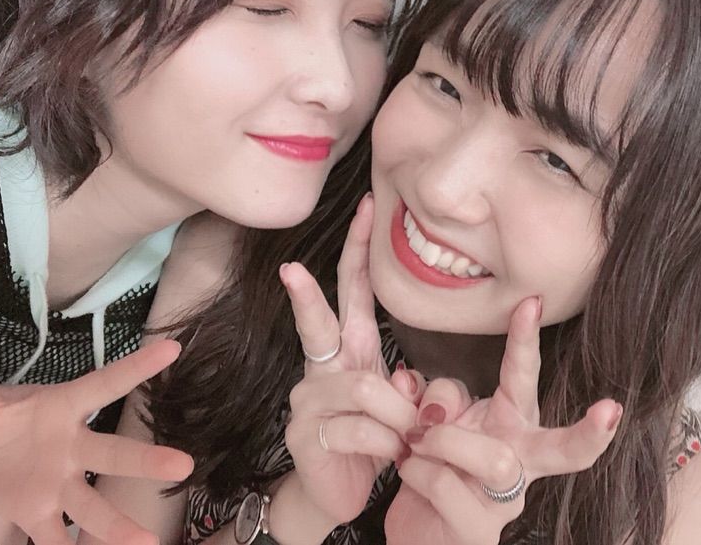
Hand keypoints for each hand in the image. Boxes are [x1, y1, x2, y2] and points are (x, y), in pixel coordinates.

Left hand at [0, 339, 193, 544]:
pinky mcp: (42, 515)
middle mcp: (74, 448)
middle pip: (114, 454)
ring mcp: (63, 485)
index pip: (104, 384)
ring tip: (146, 544)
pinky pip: (57, 540)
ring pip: (93, 507)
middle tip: (183, 466)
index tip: (171, 348)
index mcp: (64, 408)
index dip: (137, 368)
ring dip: (117, 526)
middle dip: (146, 461)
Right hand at [281, 192, 422, 524]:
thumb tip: (406, 378)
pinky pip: (359, 429)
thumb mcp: (399, 405)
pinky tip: (391, 456)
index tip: (365, 206)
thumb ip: (405, 383)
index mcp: (351, 349)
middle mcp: (323, 367)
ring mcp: (308, 400)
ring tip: (410, 438)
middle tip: (290, 265)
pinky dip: (386, 443)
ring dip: (399, 415)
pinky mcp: (305, 435)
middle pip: (319, 320)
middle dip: (308, 291)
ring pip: (365, 388)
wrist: (341, 494)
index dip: (359, 249)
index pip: (354, 289)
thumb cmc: (374, 439)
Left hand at [385, 297, 622, 544]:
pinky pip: (450, 486)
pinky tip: (407, 470)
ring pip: (495, 459)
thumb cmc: (430, 466)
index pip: (522, 377)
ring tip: (415, 441)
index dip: (527, 340)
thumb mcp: (428, 420)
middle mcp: (518, 461)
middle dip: (588, 433)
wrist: (413, 527)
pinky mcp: (479, 531)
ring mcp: (504, 502)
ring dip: (447, 441)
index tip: (531, 301)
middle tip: (610, 411)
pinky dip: (420, 470)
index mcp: (509, 424)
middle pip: (561, 448)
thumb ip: (428, 398)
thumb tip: (409, 381)